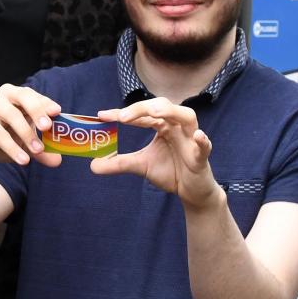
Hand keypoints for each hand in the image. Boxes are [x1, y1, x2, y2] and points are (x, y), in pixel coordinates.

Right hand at [0, 84, 63, 169]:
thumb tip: (57, 161)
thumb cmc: (7, 139)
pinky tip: (22, 160)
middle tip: (47, 127)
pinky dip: (11, 146)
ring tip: (37, 151)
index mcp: (20, 96)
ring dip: (26, 133)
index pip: (35, 95)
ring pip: (11, 114)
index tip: (57, 112)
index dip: (46, 103)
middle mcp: (6, 96)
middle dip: (37, 110)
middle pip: (23, 96)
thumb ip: (42, 151)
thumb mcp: (26, 145)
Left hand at [94, 98, 217, 204]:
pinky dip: (202, 140)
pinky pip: (204, 146)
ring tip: (155, 113)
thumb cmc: (170, 171)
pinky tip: (198, 136)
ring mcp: (190, 139)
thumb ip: (119, 163)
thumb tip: (93, 165)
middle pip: (163, 106)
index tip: (102, 115)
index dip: (123, 112)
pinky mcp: (201, 157)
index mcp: (163, 126)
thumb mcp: (141, 166)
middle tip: (123, 116)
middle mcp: (177, 127)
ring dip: (171, 112)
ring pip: (187, 116)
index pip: (142, 114)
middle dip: (142, 108)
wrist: (191, 192)